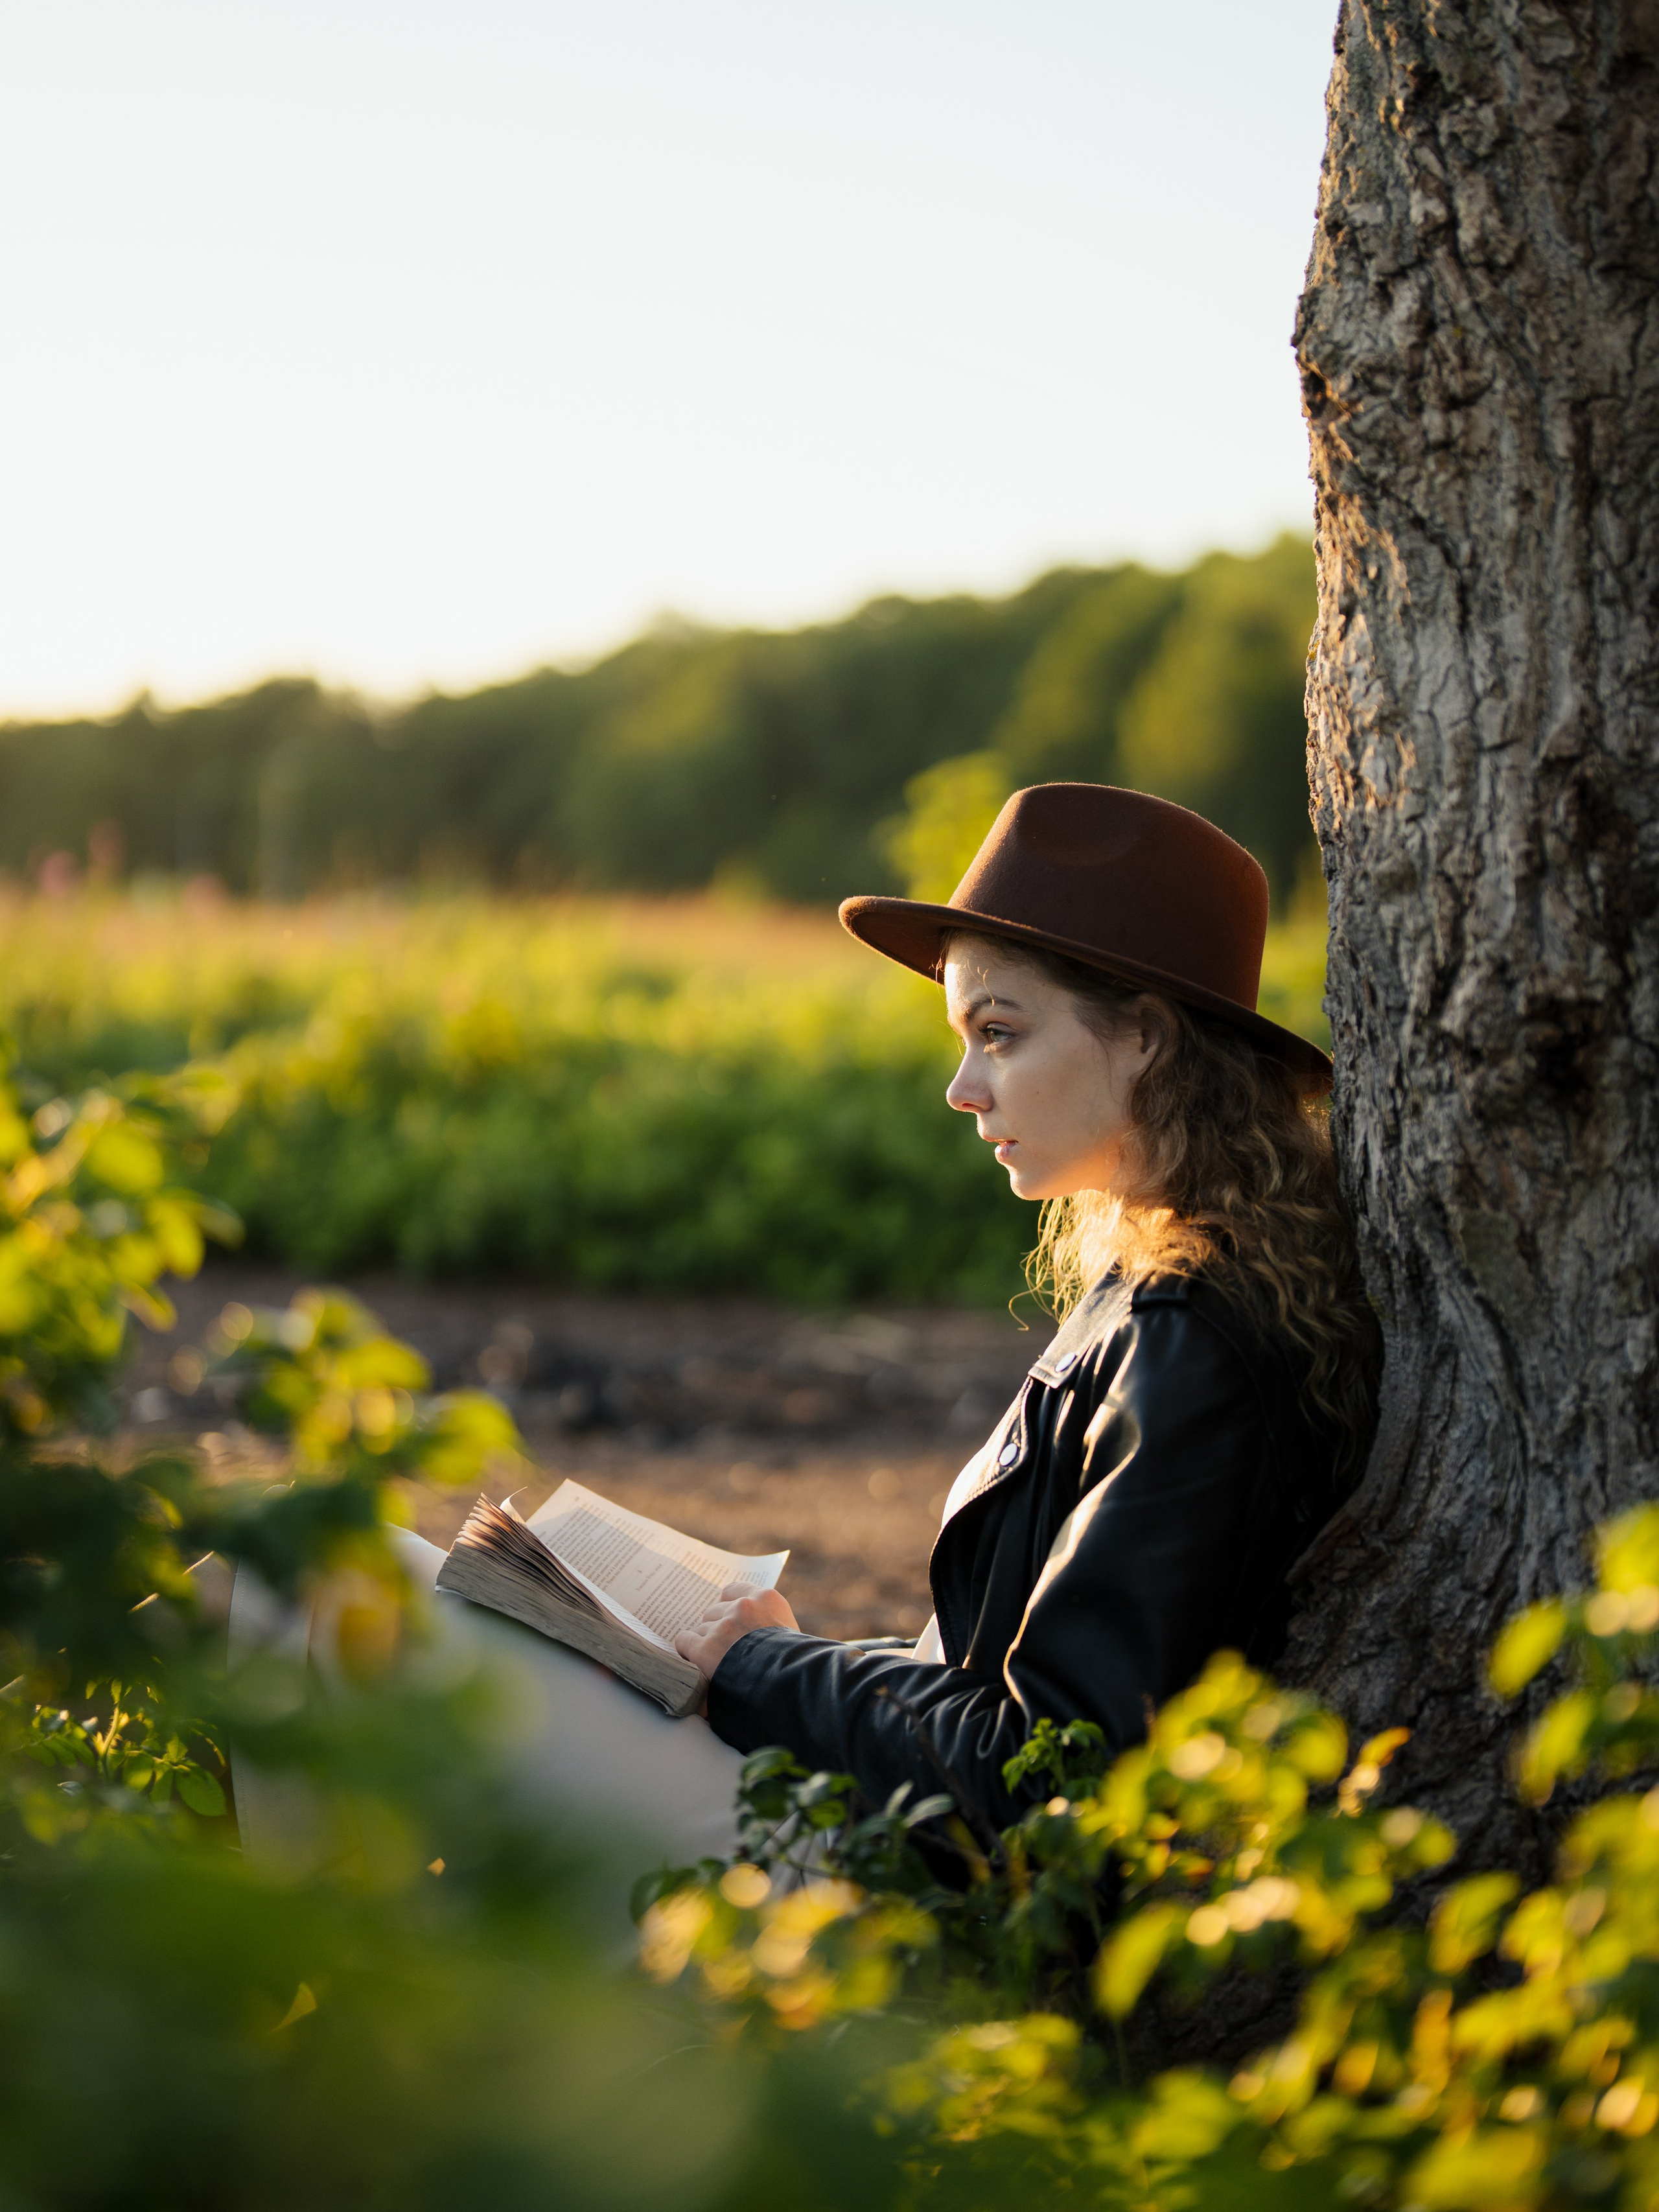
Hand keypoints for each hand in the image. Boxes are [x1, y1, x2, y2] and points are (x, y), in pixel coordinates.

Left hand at [673, 1582, 798, 1699]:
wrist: (788, 1688)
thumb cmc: (795, 1668)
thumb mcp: (790, 1635)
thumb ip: (769, 1624)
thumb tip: (753, 1632)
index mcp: (766, 1599)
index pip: (734, 1591)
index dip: (728, 1608)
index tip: (730, 1622)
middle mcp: (742, 1607)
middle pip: (714, 1612)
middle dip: (718, 1630)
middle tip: (725, 1651)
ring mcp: (722, 1627)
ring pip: (701, 1629)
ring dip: (706, 1644)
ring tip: (716, 1664)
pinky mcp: (705, 1649)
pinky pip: (684, 1641)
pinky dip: (687, 1652)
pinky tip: (696, 1663)